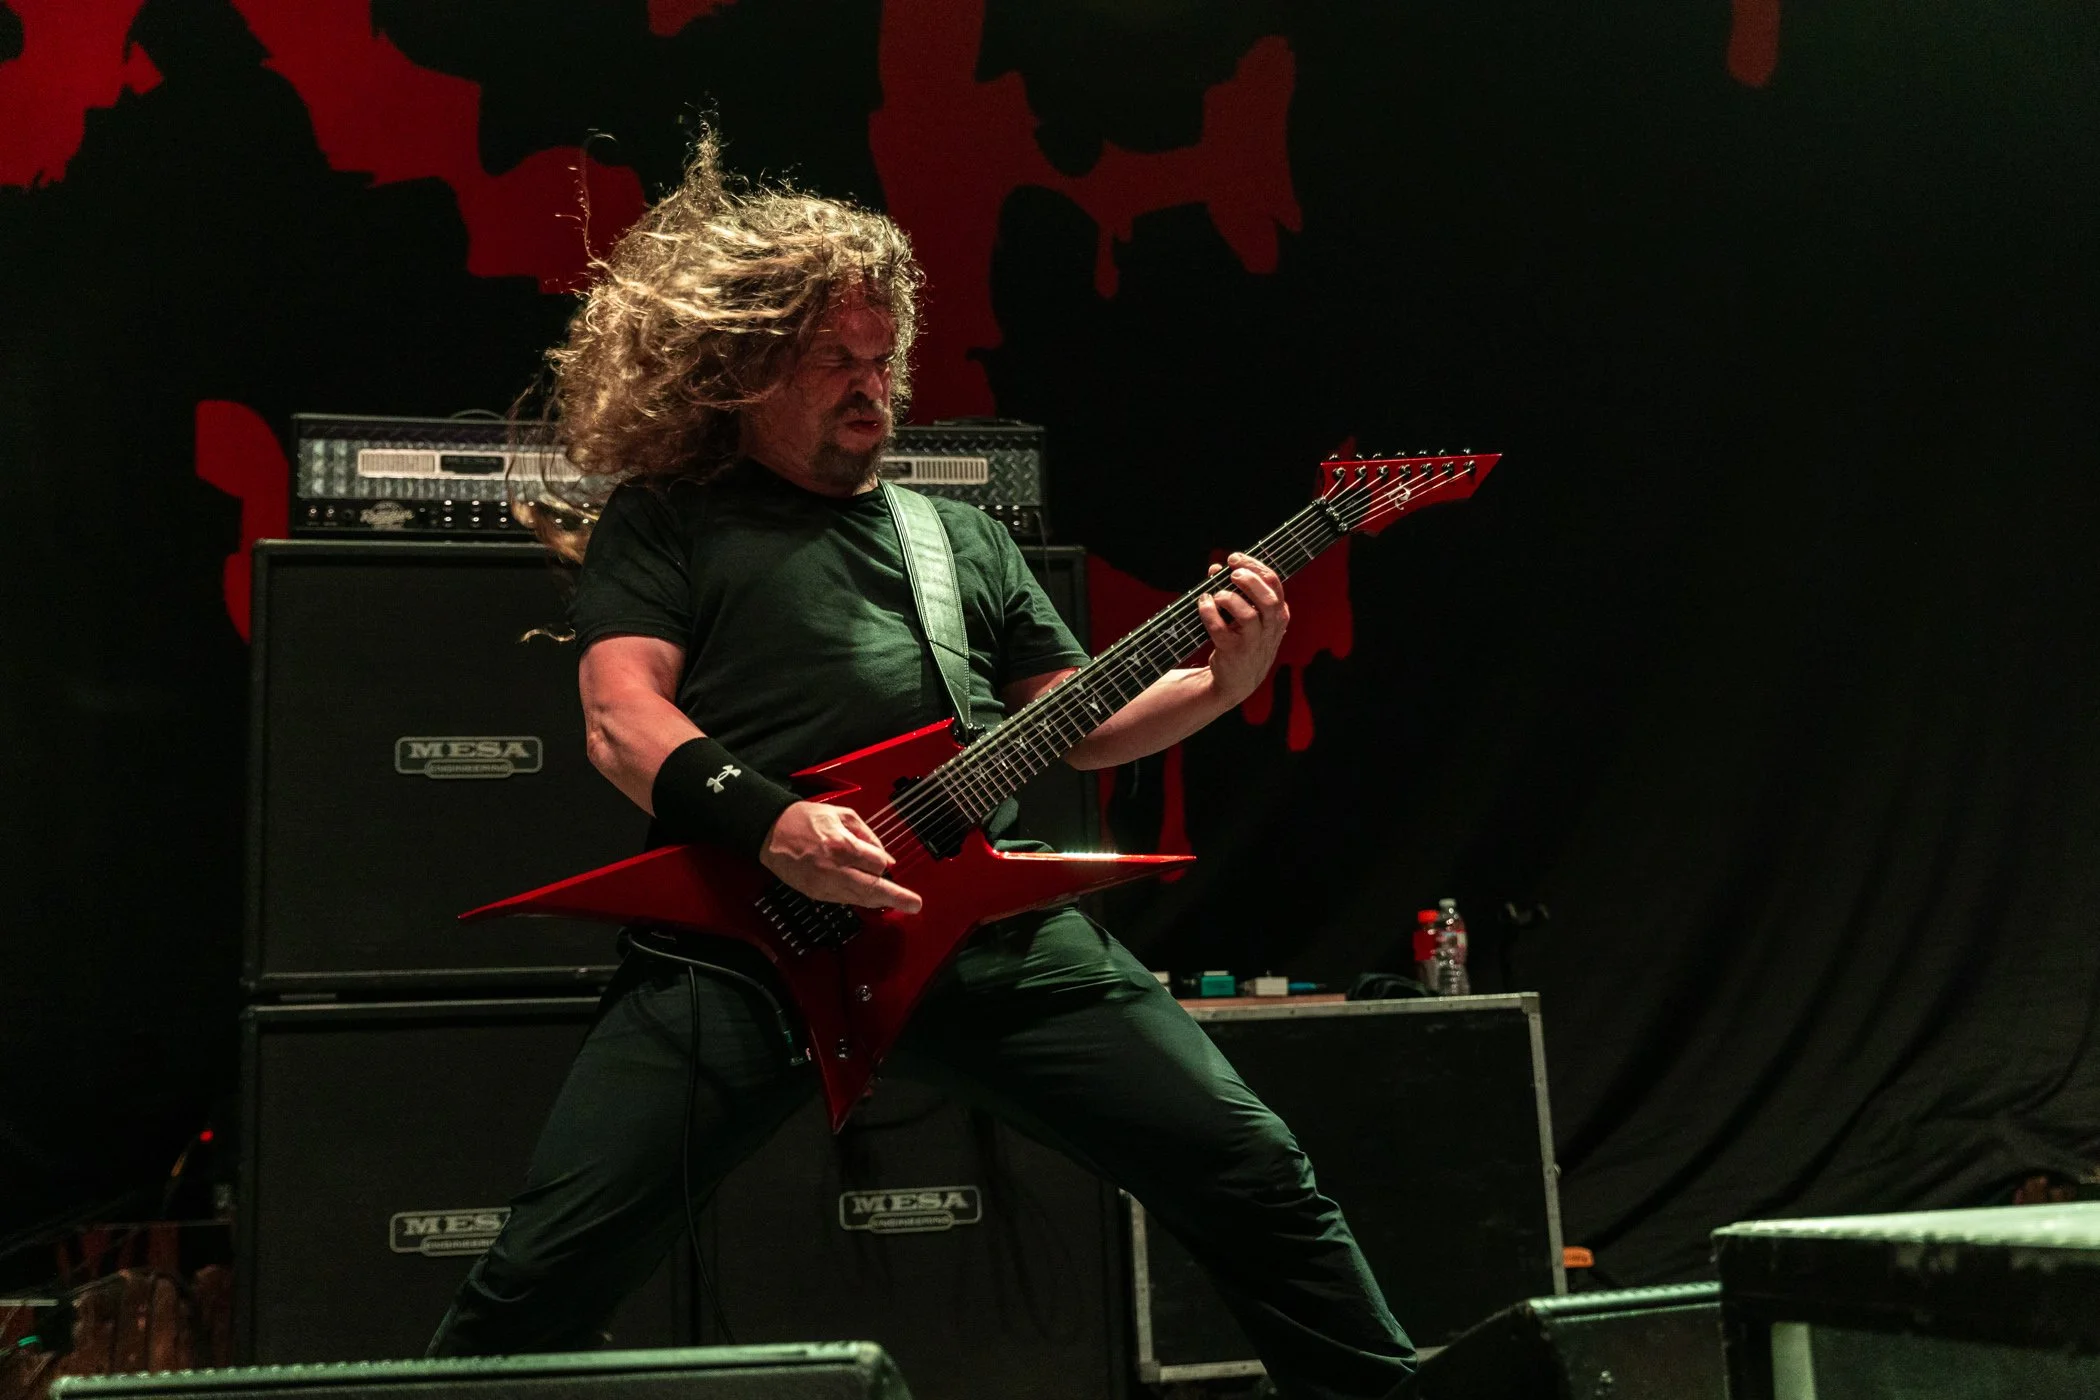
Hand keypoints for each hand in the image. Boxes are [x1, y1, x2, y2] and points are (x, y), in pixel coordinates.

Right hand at [759, 800, 922, 913]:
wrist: (772, 830)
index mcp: (841, 845)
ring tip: (897, 901)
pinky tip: (866, 896)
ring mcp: (823, 884)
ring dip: (878, 900)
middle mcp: (833, 868)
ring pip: (859, 899)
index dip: (884, 863)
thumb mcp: (842, 814)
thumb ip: (868, 835)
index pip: (877, 863)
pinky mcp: (815, 893)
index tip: (884, 861)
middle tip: (914, 904)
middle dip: (896, 897)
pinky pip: (843, 900)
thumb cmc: (805, 819)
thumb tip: (886, 857)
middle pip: (872, 889)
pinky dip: (857, 899)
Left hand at [1198, 553, 1289, 705]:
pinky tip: (1203, 604)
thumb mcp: (1249, 617)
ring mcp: (1253, 642)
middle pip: (1268, 600)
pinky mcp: (1233, 652)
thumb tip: (1215, 567)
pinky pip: (1220, 630)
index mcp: (1278, 615)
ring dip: (1229, 599)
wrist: (1238, 681)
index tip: (1235, 559)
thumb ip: (1234, 589)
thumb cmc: (1243, 641)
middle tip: (1232, 574)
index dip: (1254, 566)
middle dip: (1249, 581)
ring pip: (1247, 616)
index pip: (1274, 583)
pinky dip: (1209, 613)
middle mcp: (1270, 628)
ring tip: (1218, 595)